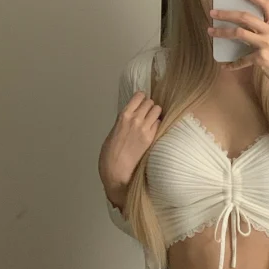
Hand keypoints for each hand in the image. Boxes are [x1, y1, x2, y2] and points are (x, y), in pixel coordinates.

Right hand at [99, 92, 162, 208]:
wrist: (117, 172)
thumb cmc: (110, 155)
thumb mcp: (113, 132)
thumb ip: (123, 122)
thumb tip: (131, 117)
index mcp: (123, 116)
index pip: (139, 96)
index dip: (141, 99)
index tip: (140, 102)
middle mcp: (135, 119)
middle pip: (150, 102)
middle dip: (148, 106)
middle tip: (146, 113)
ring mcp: (145, 129)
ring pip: (157, 110)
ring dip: (155, 113)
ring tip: (150, 121)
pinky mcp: (152, 138)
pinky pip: (159, 124)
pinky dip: (157, 124)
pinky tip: (152, 131)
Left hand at [208, 0, 268, 101]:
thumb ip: (267, 31)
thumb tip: (246, 25)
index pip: (267, 4)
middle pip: (245, 17)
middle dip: (226, 13)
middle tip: (213, 12)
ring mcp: (266, 45)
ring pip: (239, 33)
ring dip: (222, 32)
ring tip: (211, 31)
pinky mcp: (261, 58)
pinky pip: (242, 59)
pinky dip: (232, 64)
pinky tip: (225, 66)